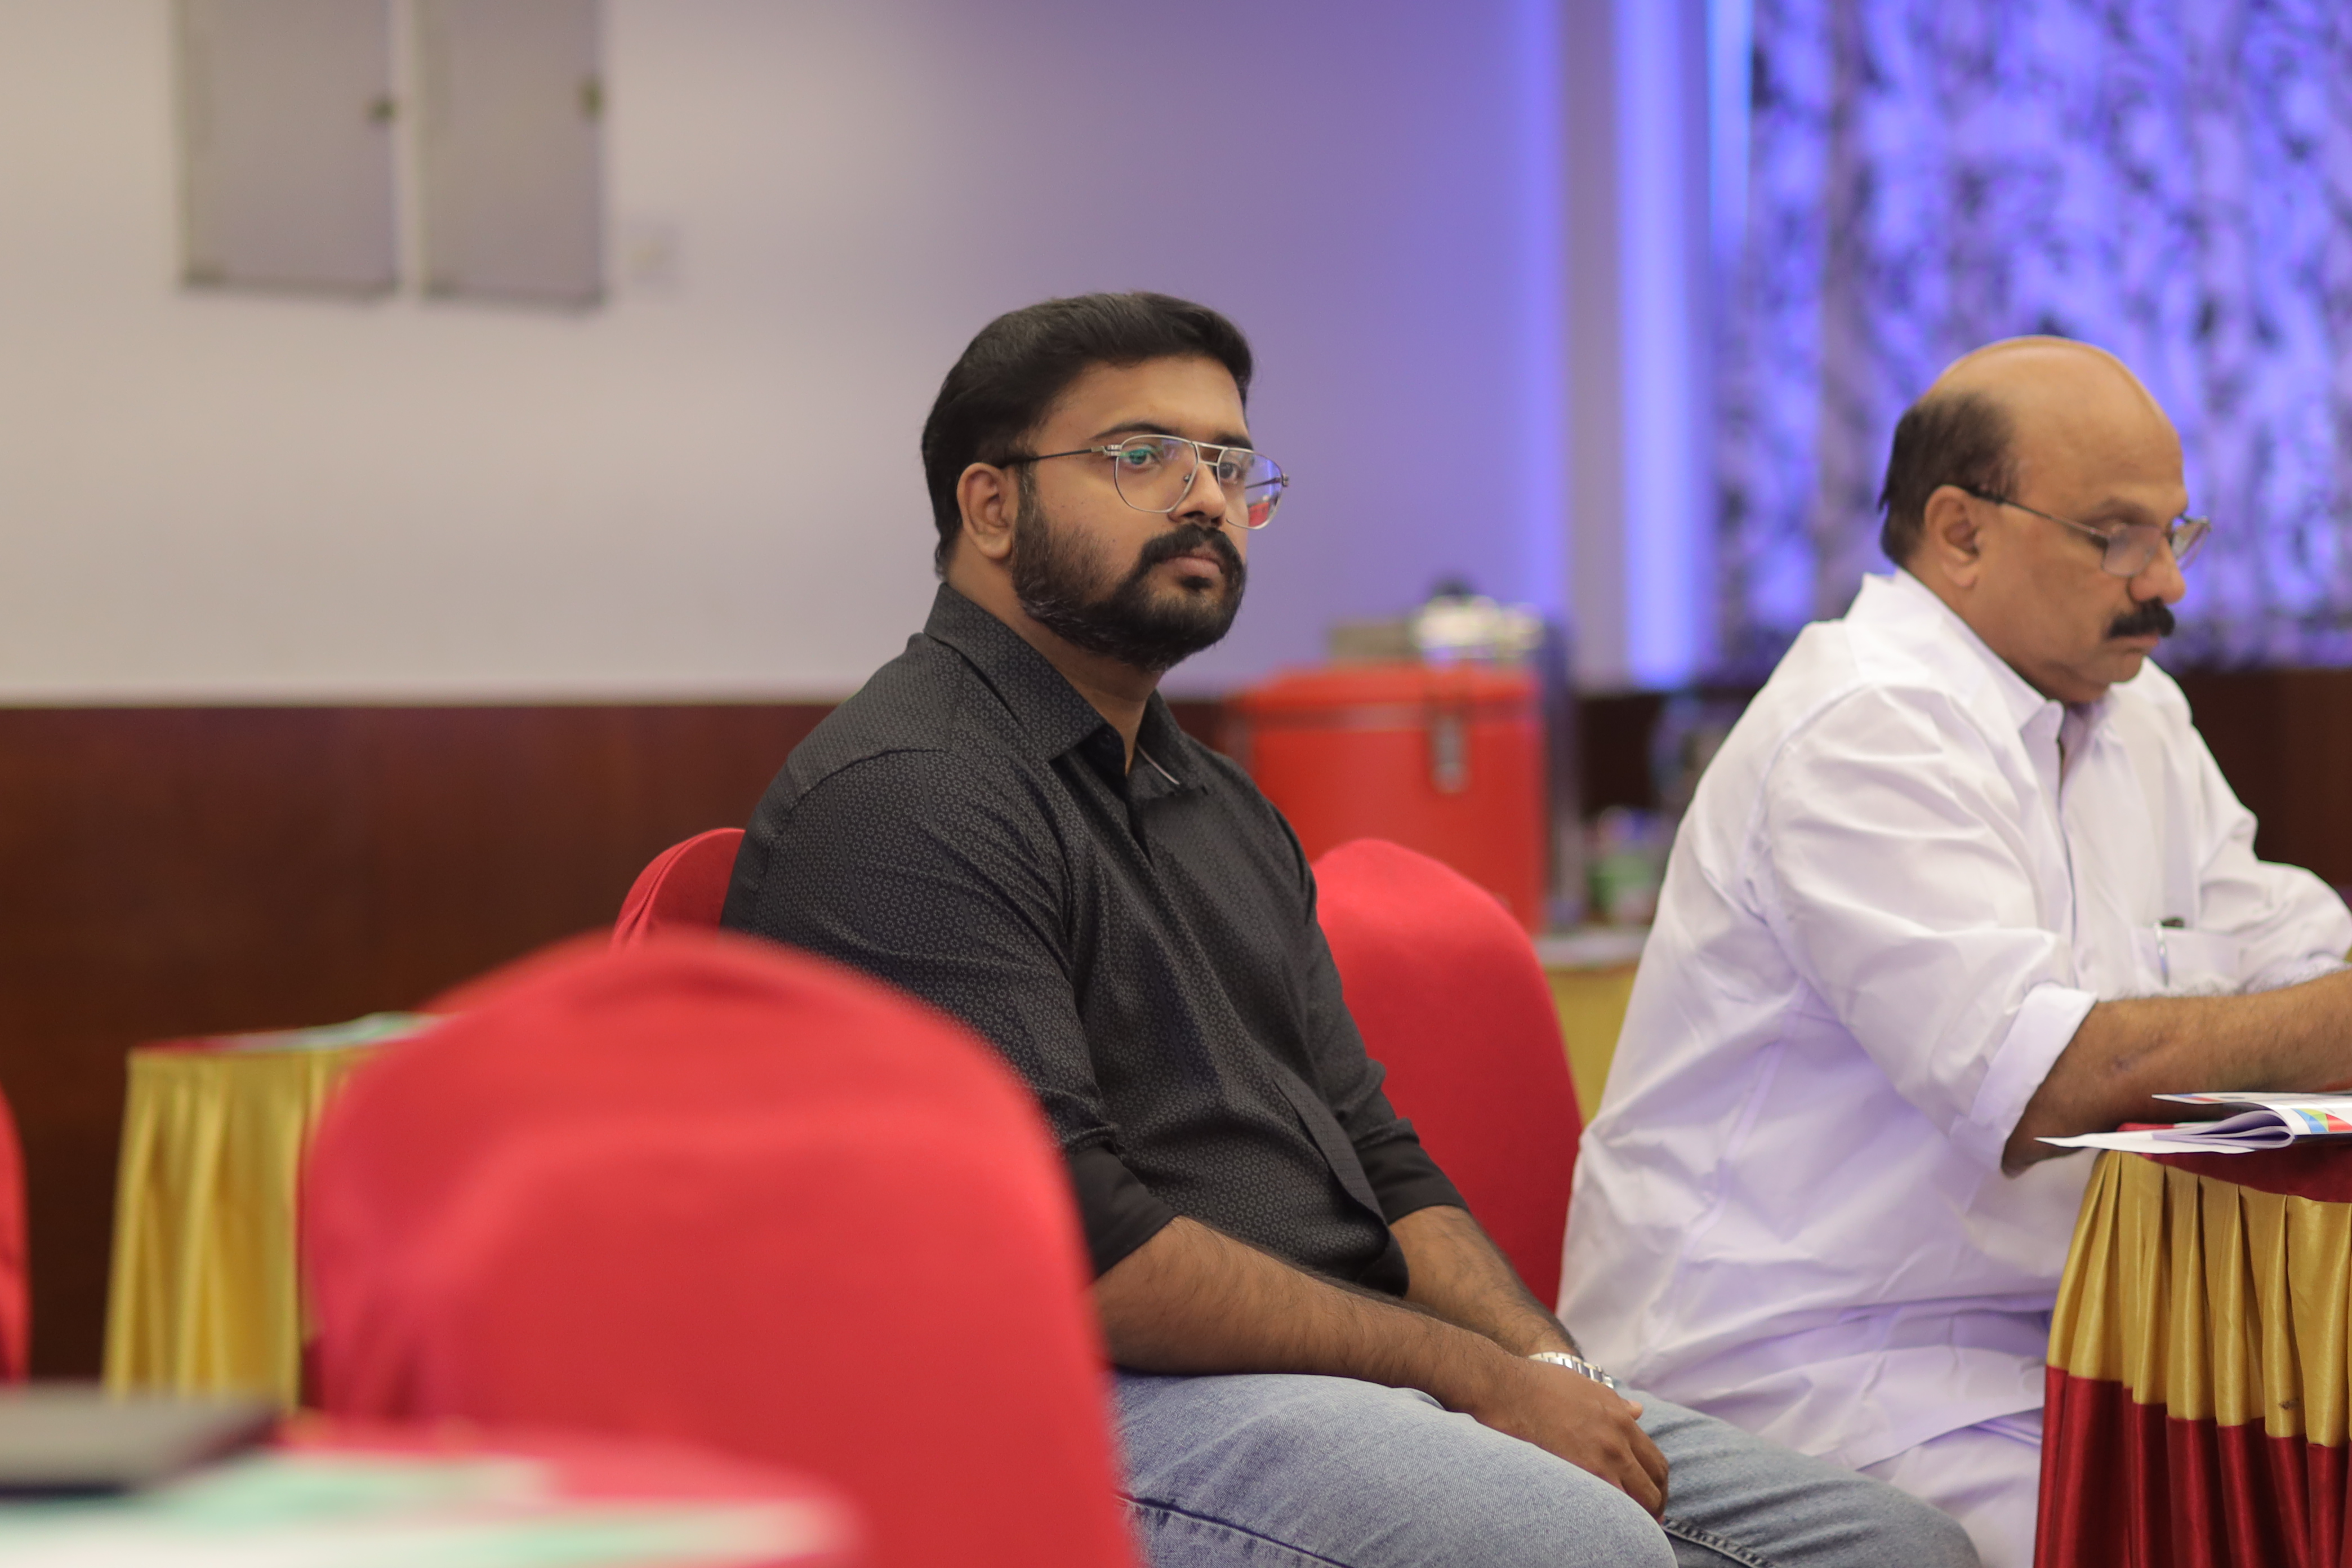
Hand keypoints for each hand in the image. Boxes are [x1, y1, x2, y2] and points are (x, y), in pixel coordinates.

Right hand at [1464, 1354, 1668, 1517]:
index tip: (1654, 1495)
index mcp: (1622, 1419)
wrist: (1508, 1389)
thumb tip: (1639, 1411)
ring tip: (1628, 1524)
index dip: (1659, 1484)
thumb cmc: (1541, 1384)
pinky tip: (1603, 1519)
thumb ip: (1616, 1403)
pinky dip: (1612, 1514)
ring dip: (1635, 1515)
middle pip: (1651, 1485)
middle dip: (1654, 1504)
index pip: (1656, 1461)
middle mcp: (1617, 1440)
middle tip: (1649, 1517)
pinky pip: (1608, 1503)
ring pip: (1633, 1500)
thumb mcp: (1587, 1387)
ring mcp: (1600, 1458)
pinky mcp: (1580, 1471)